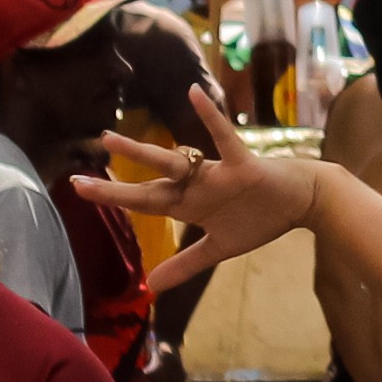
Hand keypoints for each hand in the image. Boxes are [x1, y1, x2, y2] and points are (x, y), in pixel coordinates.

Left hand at [73, 86, 323, 259]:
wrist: (304, 200)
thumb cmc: (264, 217)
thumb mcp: (221, 248)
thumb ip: (186, 264)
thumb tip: (152, 287)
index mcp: (191, 205)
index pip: (144, 202)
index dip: (113, 197)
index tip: (79, 187)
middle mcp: (197, 187)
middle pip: (149, 185)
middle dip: (114, 187)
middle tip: (76, 181)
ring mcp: (218, 175)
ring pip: (175, 163)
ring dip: (142, 154)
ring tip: (109, 140)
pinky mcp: (244, 165)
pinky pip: (224, 138)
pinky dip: (210, 117)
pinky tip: (192, 94)